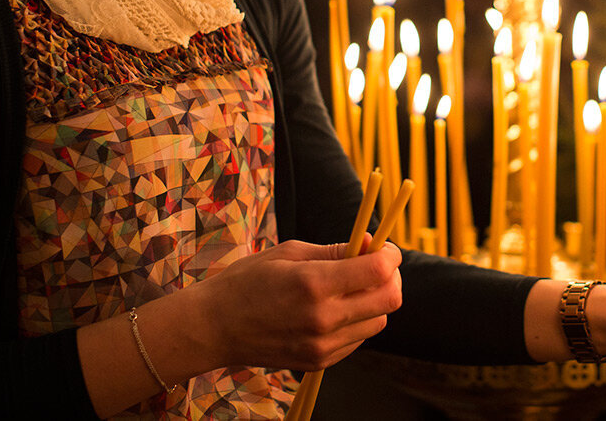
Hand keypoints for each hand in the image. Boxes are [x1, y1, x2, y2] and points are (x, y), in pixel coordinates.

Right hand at [195, 235, 402, 370]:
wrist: (214, 328)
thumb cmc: (248, 281)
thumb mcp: (289, 253)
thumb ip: (335, 250)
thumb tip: (371, 244)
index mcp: (313, 284)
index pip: (378, 271)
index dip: (390, 255)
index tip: (385, 248)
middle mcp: (323, 319)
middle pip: (390, 299)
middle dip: (391, 277)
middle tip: (376, 265)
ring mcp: (322, 345)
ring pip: (379, 321)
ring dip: (375, 300)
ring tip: (350, 287)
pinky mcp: (319, 362)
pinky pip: (358, 339)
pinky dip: (357, 321)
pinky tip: (335, 308)